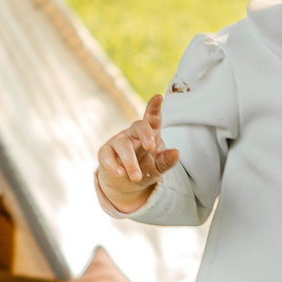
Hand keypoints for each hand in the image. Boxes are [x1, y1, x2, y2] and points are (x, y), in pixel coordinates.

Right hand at [95, 94, 181, 213]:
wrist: (126, 184)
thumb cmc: (146, 168)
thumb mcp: (159, 167)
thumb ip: (167, 161)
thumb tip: (176, 153)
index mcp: (150, 133)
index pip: (152, 118)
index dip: (155, 107)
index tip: (159, 97)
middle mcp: (133, 134)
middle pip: (138, 126)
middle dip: (145, 134)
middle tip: (151, 148)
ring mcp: (118, 141)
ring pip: (122, 144)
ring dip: (130, 161)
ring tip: (136, 177)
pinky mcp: (105, 152)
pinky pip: (106, 155)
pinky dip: (113, 164)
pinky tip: (120, 173)